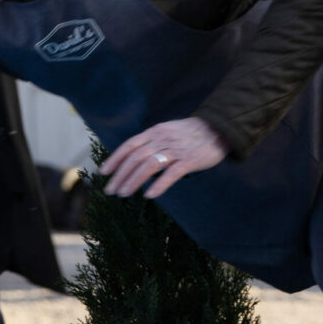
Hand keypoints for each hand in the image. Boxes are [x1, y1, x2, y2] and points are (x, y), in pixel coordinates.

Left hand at [100, 117, 226, 199]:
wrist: (219, 128)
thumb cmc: (191, 133)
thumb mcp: (168, 131)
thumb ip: (153, 142)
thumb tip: (136, 158)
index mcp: (155, 132)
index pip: (130, 145)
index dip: (115, 159)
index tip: (104, 172)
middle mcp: (162, 139)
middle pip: (135, 158)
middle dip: (120, 175)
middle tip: (111, 190)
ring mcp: (176, 150)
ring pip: (149, 166)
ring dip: (133, 181)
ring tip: (124, 194)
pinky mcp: (189, 160)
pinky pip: (171, 174)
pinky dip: (159, 185)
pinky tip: (150, 195)